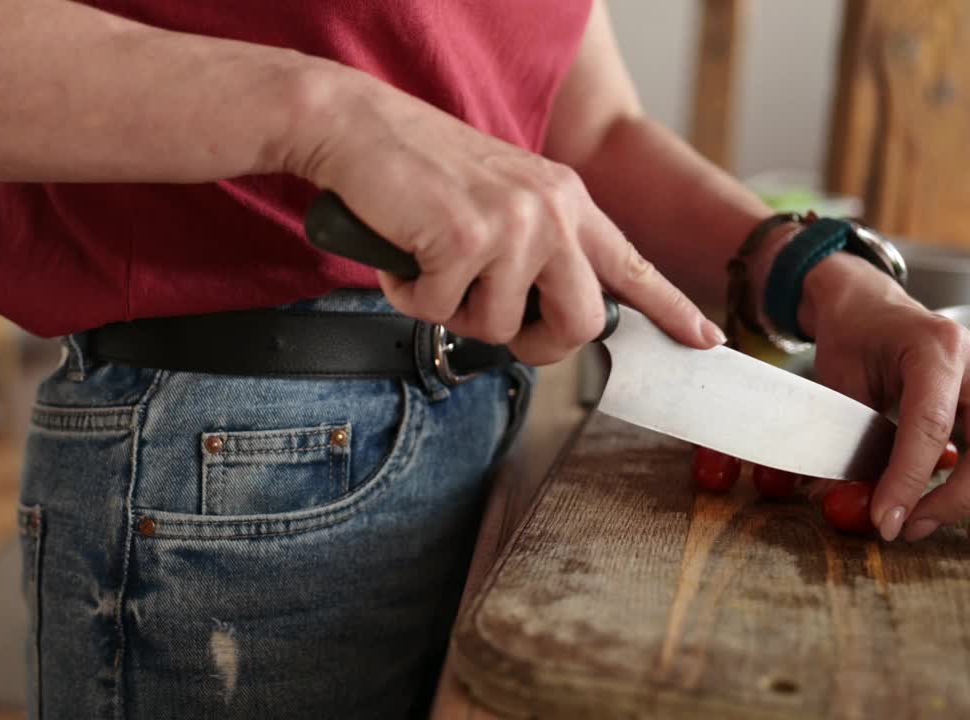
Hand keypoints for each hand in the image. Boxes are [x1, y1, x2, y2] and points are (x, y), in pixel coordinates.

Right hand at [285, 62, 724, 363]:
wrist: (360, 127)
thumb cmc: (418, 169)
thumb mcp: (501, 199)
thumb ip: (534, 249)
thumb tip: (536, 318)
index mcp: (567, 200)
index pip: (631, 265)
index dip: (669, 308)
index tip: (705, 339)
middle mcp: (553, 210)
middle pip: (579, 323)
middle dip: (534, 345)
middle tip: (491, 323)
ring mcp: (513, 224)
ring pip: (496, 326)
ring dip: (452, 309)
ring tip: (429, 260)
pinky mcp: (465, 238)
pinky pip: (438, 312)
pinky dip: (409, 293)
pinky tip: (402, 251)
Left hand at [801, 253, 969, 541]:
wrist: (867, 304)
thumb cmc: (852, 336)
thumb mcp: (839, 382)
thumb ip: (846, 439)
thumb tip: (839, 501)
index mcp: (935, 348)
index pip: (930, 424)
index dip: (909, 480)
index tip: (886, 520)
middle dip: (952, 498)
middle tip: (906, 527)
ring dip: (962, 494)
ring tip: (918, 520)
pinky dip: (966, 479)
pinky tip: (937, 499)